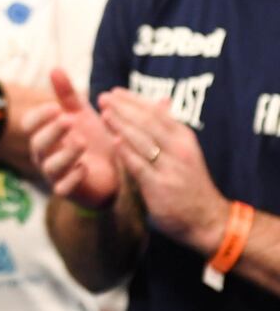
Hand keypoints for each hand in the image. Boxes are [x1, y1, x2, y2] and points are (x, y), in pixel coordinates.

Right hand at [23, 69, 119, 208]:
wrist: (113, 171)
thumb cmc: (92, 140)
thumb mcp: (81, 114)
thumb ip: (67, 94)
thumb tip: (55, 69)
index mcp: (45, 134)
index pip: (30, 124)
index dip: (39, 116)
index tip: (55, 107)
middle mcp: (45, 155)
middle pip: (37, 144)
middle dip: (51, 132)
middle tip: (68, 120)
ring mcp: (56, 174)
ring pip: (50, 166)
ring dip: (64, 154)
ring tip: (81, 142)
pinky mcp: (70, 191)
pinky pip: (64, 188)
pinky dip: (73, 178)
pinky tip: (85, 167)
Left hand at [98, 88, 228, 252]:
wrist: (207, 218)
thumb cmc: (188, 181)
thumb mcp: (184, 150)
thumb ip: (168, 127)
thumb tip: (161, 100)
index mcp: (182, 136)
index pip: (156, 112)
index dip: (133, 100)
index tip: (114, 91)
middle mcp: (178, 148)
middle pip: (148, 122)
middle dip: (123, 108)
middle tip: (103, 97)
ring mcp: (170, 167)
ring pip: (143, 140)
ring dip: (122, 125)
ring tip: (104, 113)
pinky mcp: (160, 186)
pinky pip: (140, 165)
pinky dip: (127, 152)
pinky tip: (114, 141)